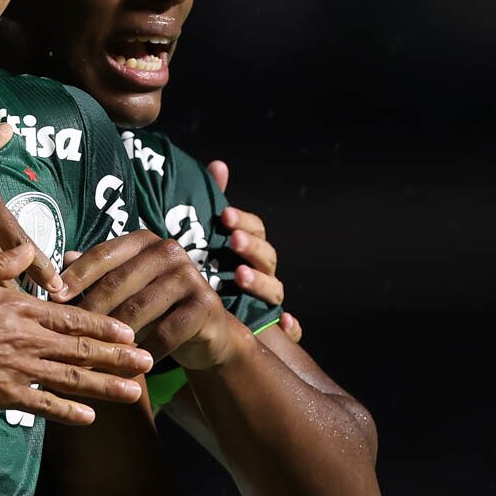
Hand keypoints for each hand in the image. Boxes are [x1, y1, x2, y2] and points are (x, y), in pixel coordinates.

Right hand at [0, 242, 149, 425]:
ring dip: (106, 385)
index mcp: (19, 307)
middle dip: (118, 356)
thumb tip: (28, 250)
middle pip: (81, 348)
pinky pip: (43, 405)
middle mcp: (26, 338)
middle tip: (149, 362)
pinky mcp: (2, 394)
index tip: (128, 331)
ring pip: (72, 378)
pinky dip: (68, 412)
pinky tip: (90, 417)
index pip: (72, 317)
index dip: (103, 324)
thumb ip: (0, 261)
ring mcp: (17, 368)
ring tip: (135, 391)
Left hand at [54, 230, 247, 372]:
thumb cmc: (154, 306)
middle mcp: (169, 251)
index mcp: (144, 241)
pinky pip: (165, 332)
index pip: (103, 254)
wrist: (206, 332)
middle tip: (67, 331)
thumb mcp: (125, 287)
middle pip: (118, 282)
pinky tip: (126, 367)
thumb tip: (63, 260)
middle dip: (90, 308)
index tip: (53, 297)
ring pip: (139, 308)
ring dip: (113, 335)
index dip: (77, 275)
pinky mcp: (205, 306)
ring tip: (90, 353)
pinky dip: (144, 350)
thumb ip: (97, 273)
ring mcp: (190, 276)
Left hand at [206, 159, 301, 340]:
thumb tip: (218, 165)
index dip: (243, 221)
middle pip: (265, 256)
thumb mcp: (203, 242)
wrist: (209, 324)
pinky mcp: (269, 328)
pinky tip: (286, 323)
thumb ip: (210, 205)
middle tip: (232, 241)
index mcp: (248, 249)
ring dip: (260, 282)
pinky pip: (290, 330)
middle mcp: (261, 272)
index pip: (254, 229)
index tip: (224, 215)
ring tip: (240, 276)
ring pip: (274, 289)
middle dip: (250, 248)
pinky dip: (292, 327)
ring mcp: (266, 300)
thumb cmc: (208, 275)